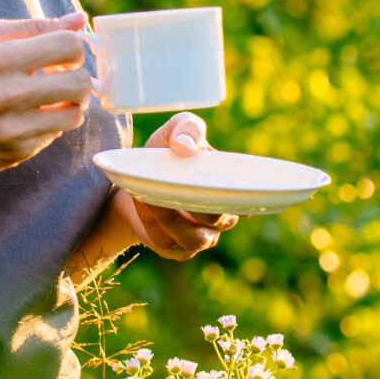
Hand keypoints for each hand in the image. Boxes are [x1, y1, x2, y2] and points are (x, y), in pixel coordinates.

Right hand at [0, 14, 94, 189]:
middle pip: (81, 82)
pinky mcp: (16, 152)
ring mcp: (15, 128)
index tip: (63, 51)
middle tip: (61, 74)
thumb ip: (28, 26)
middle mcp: (9, 95)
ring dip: (69, 103)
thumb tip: (76, 19)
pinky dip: (48, 124)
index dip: (74, 45)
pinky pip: (54, 136)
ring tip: (50, 97)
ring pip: (76, 114)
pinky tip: (27, 116)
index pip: (69, 46)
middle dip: (77, 74)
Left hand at [116, 112, 237, 259]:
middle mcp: (222, 217)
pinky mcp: (177, 249)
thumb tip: (186, 147)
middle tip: (168, 186)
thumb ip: (187, 128)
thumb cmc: (166, 151)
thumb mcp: (175, 129)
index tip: (209, 182)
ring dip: (171, 219)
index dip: (234, 196)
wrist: (135, 179)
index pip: (244, 198)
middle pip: (219, 220)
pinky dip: (155, 229)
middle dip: (195, 205)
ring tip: (151, 199)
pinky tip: (145, 208)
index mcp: (230, 188)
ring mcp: (201, 237)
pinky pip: (171, 246)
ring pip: (195, 238)